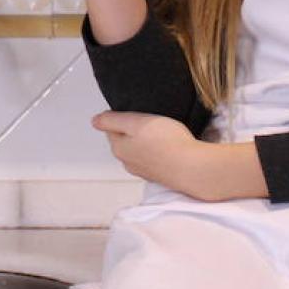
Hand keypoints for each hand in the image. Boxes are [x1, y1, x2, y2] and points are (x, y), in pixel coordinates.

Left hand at [93, 112, 266, 201]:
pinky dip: (159, 151)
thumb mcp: (136, 122)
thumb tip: (95, 120)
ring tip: (163, 132)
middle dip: (135, 129)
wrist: (193, 168)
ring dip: (147, 141)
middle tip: (152, 121)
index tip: (139, 113)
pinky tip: (170, 146)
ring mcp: (144, 171)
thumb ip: (113, 120)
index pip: (111, 128)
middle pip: (125, 139)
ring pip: (140, 149)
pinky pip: (154, 158)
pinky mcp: (160, 175)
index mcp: (119, 148)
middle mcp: (128, 163)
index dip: (124, 117)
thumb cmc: (167, 142)